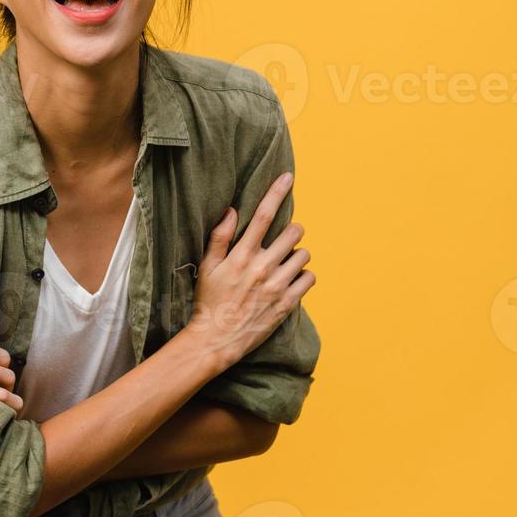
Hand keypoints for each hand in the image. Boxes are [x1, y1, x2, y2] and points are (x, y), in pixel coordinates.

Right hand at [185, 171, 314, 369]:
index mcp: (242, 255)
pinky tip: (292, 278)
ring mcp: (277, 286)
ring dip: (297, 254)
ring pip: (304, 255)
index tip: (287, 177)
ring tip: (286, 262)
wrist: (215, 339)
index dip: (276, 192)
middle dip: (292, 231)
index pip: (264, 215)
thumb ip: (219, 237)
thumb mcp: (207, 267)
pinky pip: (309, 278)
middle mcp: (262, 267)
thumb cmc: (209, 300)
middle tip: (285, 238)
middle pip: (293, 232)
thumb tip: (232, 210)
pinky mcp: (287, 303)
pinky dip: (304, 275)